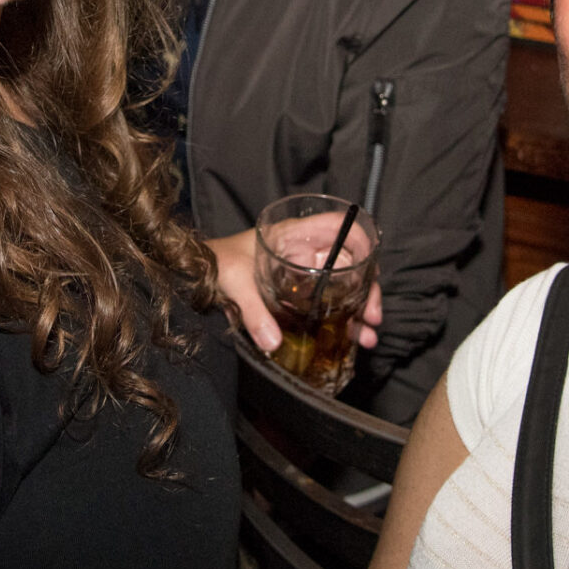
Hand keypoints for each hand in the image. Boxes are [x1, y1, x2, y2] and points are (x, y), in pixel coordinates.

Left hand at [206, 226, 380, 355]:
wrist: (196, 274)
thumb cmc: (216, 263)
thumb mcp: (235, 281)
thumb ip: (253, 311)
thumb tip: (272, 342)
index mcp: (293, 234)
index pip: (338, 226)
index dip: (360, 242)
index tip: (370, 271)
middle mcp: (304, 250)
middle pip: (349, 262)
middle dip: (367, 289)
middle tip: (373, 317)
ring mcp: (303, 273)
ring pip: (344, 285)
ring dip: (359, 309)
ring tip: (368, 336)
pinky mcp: (298, 295)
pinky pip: (328, 303)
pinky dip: (342, 319)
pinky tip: (352, 339)